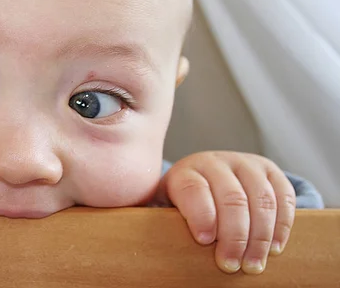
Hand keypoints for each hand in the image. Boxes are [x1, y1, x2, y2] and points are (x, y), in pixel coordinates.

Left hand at [158, 151, 295, 273]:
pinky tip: (274, 248)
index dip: (201, 215)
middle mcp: (215, 162)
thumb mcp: (163, 210)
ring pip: (261, 198)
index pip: (194, 189)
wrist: (204, 179)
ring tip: (254, 264)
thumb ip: (158, 223)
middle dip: (234, 235)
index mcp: (186, 172)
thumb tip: (143, 252)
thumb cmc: (180, 206)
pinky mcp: (269, 170)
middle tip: (231, 265)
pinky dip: (282, 224)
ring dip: (261, 236)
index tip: (205, 241)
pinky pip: (284, 195)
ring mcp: (245, 163)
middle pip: (231, 198)